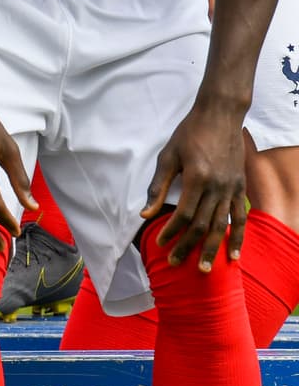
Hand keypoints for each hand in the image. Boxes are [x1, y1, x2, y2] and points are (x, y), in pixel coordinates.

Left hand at [143, 105, 246, 270]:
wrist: (220, 116)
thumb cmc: (189, 134)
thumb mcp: (168, 156)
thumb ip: (158, 186)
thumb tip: (145, 213)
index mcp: (197, 178)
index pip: (183, 215)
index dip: (171, 232)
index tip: (160, 244)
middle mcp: (217, 187)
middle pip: (202, 225)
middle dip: (187, 246)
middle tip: (175, 263)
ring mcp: (231, 188)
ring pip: (221, 225)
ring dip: (212, 249)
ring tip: (204, 269)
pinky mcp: (240, 187)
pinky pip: (240, 217)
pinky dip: (237, 237)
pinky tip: (233, 256)